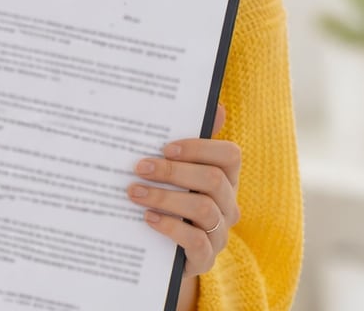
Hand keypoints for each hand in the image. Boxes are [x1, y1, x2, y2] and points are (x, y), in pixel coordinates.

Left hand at [127, 103, 241, 277]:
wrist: (159, 252)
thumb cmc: (167, 200)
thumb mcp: (171, 173)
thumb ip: (183, 144)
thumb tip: (212, 105)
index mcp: (224, 178)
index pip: (230, 155)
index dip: (200, 148)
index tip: (165, 147)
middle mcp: (228, 205)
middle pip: (214, 180)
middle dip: (173, 171)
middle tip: (139, 167)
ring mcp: (220, 233)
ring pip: (205, 209)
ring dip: (165, 198)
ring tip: (134, 193)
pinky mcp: (206, 258)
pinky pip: (198, 242)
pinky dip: (172, 227)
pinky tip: (148, 219)